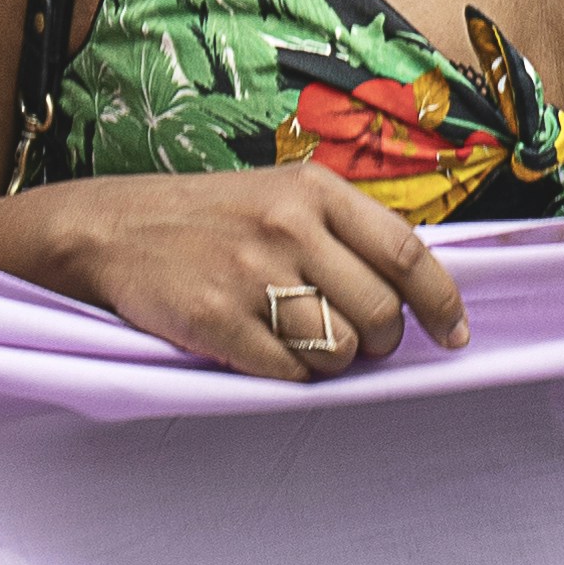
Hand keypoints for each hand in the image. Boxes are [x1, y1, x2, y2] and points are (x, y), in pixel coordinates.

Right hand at [31, 167, 469, 379]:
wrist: (110, 230)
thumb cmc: (210, 218)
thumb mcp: (283, 195)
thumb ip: (347, 233)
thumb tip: (414, 293)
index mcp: (316, 191)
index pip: (408, 254)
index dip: (441, 303)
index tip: (454, 334)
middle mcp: (290, 228)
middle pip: (380, 311)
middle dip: (382, 341)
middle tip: (360, 340)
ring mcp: (252, 274)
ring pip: (340, 348)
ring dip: (334, 359)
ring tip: (303, 339)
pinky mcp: (216, 319)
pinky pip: (288, 371)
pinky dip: (289, 373)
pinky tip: (266, 349)